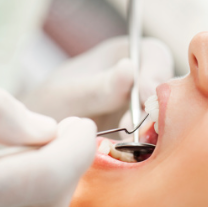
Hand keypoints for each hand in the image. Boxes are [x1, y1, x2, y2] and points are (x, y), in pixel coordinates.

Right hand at [0, 85, 96, 206]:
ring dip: (57, 178)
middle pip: (51, 202)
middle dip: (71, 163)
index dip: (77, 147)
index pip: (46, 177)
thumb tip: (45, 129)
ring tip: (45, 145)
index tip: (82, 125)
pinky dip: (39, 193)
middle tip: (68, 131)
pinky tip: (27, 167)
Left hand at [21, 36, 172, 130]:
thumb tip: (130, 70)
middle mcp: (137, 79)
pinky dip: (150, 144)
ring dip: (154, 129)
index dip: (156, 71)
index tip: (145, 94)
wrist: (40, 139)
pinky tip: (134, 153)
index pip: (153, 53)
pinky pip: (156, 135)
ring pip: (166, 112)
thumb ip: (98, 87)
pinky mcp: (141, 132)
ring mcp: (141, 106)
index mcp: (121, 55)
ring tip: (132, 144)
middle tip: (137, 128)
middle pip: (167, 84)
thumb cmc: (47, 107)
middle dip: (158, 105)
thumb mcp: (67, 95)